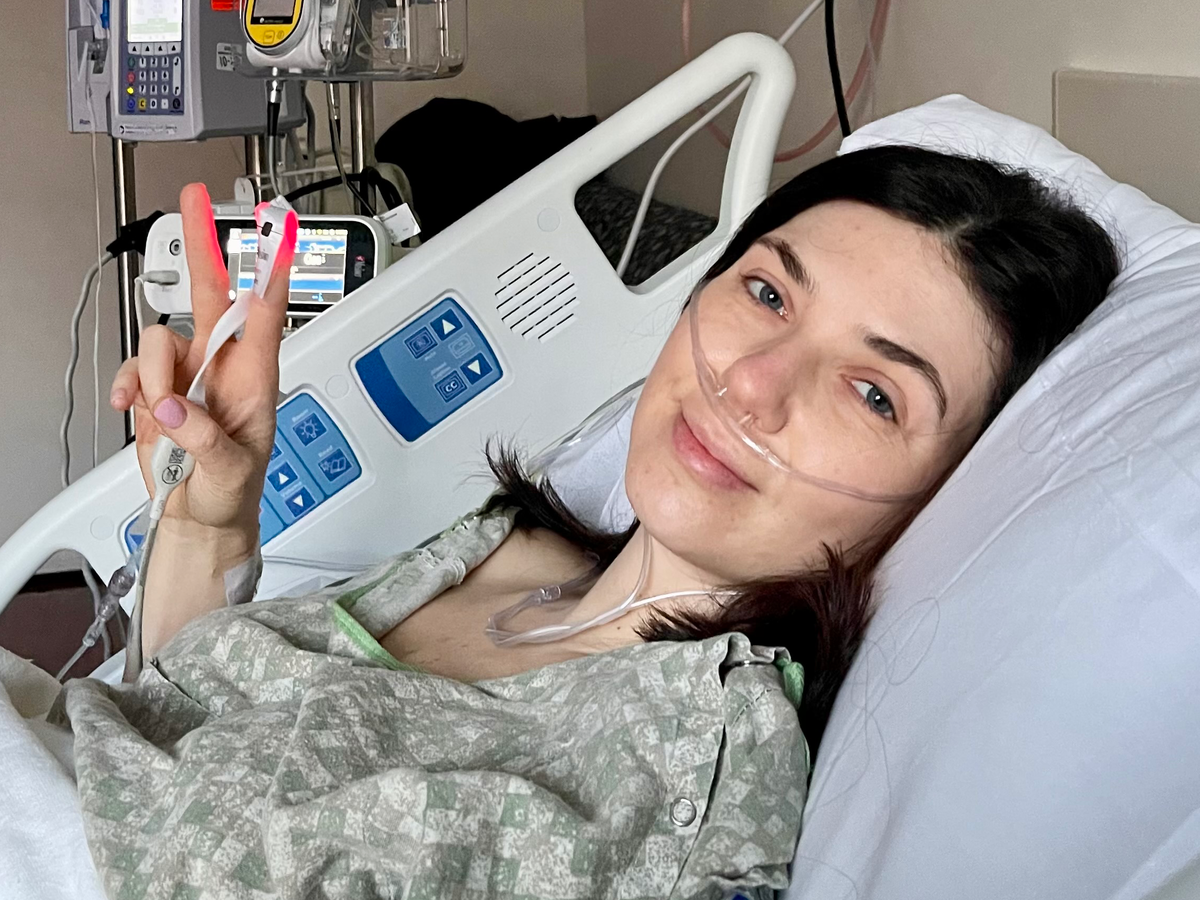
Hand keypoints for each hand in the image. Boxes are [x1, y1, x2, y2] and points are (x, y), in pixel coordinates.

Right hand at [111, 184, 296, 533]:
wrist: (200, 516)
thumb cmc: (233, 494)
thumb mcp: (230, 475)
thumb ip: (205, 442)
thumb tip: (174, 410)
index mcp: (256, 380)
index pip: (267, 317)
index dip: (270, 273)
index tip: (277, 235)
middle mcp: (222, 367)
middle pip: (212, 294)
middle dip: (203, 247)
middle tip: (194, 198)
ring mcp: (187, 375)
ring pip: (159, 339)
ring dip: (154, 378)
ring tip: (166, 423)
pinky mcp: (158, 389)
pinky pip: (135, 368)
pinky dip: (130, 386)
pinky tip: (136, 413)